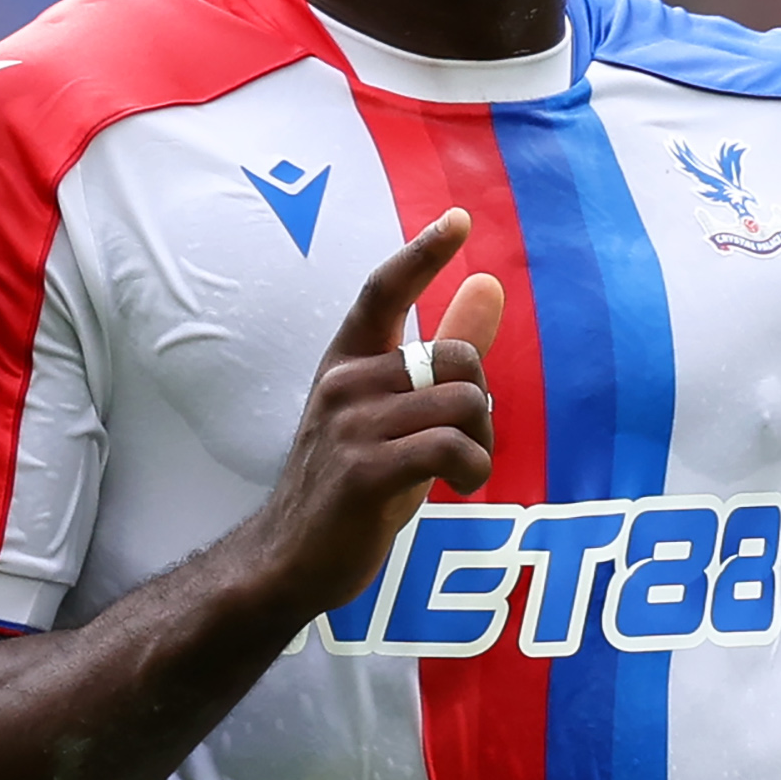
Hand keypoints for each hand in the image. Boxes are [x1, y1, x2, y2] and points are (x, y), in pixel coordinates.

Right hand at [241, 209, 506, 608]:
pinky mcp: (364, 471)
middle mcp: (346, 383)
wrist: (290, 559)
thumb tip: (491, 283)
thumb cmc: (354, 481)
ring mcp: (351, 426)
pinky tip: (459, 487)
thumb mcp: (399, 413)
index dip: (423, 252)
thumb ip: (446, 350)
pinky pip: (452, 447)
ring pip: (466, 403)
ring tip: (459, 471)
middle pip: (459, 359)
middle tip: (464, 446)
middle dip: (482, 405)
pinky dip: (473, 468)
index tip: (459, 220)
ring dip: (482, 444)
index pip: (384, 290)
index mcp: (348, 361)